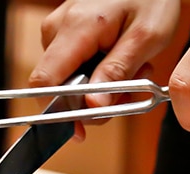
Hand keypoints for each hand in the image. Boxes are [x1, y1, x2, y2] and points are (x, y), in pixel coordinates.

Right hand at [30, 0, 180, 138]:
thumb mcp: (146, 37)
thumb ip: (117, 74)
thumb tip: (92, 108)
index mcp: (75, 30)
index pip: (44, 83)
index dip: (58, 112)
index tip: (82, 127)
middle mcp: (56, 29)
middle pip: (58, 87)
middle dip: (94, 99)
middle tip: (131, 87)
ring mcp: (57, 29)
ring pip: (69, 79)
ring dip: (102, 86)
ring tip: (133, 65)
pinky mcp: (64, 32)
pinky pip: (74, 66)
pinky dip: (99, 72)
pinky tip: (121, 58)